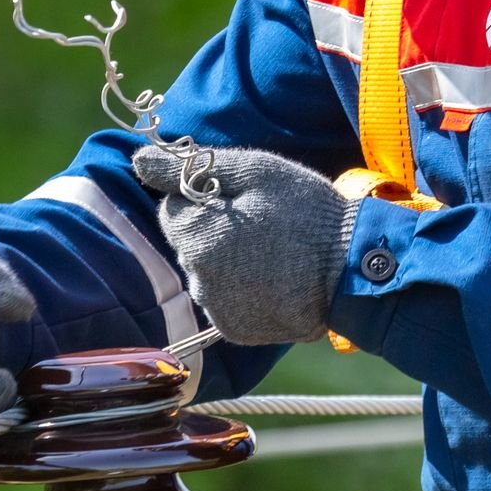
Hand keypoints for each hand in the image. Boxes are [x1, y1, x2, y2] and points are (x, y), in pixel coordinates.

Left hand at [132, 145, 358, 345]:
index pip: (174, 208)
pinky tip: (274, 277)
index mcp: (195, 238)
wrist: (352, 269)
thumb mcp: (253, 172)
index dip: (207, 198)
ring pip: (207, 272)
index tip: (245, 199)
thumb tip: (138, 160)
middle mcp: (198, 280)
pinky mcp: (237, 331)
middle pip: (189, 242)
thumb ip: (189, 168)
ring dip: (228, 259)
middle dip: (215, 229)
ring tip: (273, 251)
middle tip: (263, 222)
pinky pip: (225, 300)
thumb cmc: (305, 211)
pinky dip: (242, 288)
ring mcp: (217, 310)